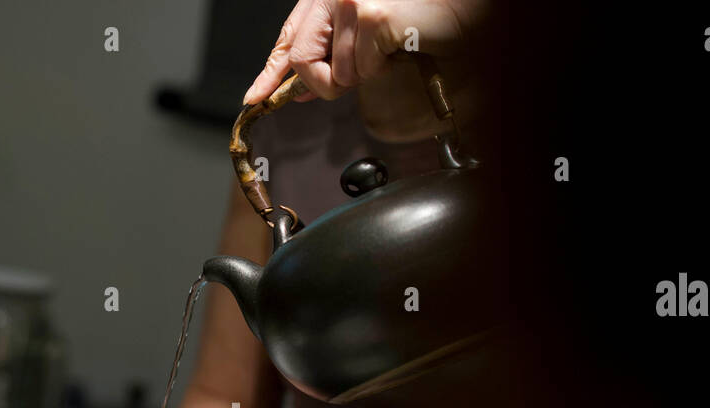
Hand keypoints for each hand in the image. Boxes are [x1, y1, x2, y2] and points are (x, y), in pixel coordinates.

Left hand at [243, 0, 484, 103]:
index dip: (270, 72)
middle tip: (356, 75)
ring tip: (387, 50)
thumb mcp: (362, 39)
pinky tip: (397, 47)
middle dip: (324, 83)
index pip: (289, 38)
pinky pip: (360, 70)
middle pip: (301, 61)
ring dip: (364, 75)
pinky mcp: (371, 18)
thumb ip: (331, 58)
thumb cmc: (414, 18)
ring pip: (336, 73)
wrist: (454, 11)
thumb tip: (303, 89)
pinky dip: (381, 70)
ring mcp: (351, 2)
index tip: (255, 96)